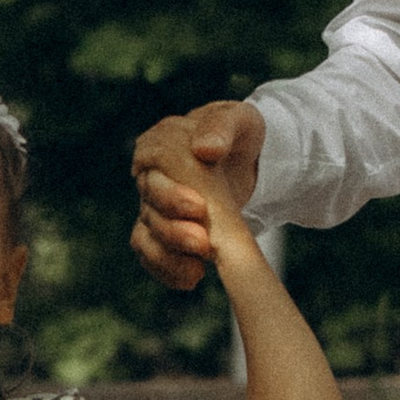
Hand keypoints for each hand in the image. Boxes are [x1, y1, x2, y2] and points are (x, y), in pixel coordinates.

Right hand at [130, 100, 265, 287]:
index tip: (200, 206)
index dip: (170, 192)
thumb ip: (221, 127)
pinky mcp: (164, 232)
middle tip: (204, 242)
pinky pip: (153, 255)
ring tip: (200, 268)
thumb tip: (204, 149)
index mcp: (161, 142)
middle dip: (174, 229)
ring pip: (148, 236)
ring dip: (171, 254)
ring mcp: (154, 207)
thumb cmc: (240, 134)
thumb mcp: (239, 120)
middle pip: (150, 207)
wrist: (251, 160)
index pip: (150, 167)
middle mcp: (151, 176)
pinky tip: (191, 279)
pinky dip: (167, 270)